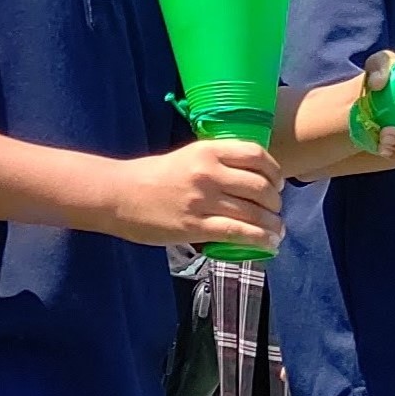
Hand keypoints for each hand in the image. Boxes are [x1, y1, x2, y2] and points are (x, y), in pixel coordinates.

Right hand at [97, 138, 283, 250]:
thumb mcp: (186, 157)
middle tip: (273, 211)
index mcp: (207, 151)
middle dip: (275, 203)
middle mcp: (208, 173)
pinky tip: (270, 244)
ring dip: (273, 224)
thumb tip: (250, 178)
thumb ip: (216, 163)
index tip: (276, 184)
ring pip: (256, 213)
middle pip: (261, 187)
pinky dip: (262, 240)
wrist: (118, 195)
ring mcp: (203, 201)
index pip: (257, 156)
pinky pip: (240, 233)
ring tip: (276, 231)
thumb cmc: (151, 176)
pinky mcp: (197, 226)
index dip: (275, 172)